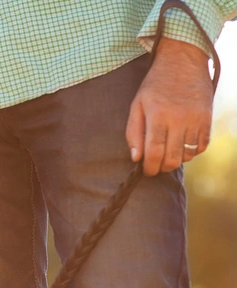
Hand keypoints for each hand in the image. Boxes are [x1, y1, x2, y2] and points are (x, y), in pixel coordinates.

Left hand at [126, 38, 213, 175]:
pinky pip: (202, 146)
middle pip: (172, 158)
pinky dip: (192, 152)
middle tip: (156, 166)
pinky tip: (182, 146)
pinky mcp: (207, 118)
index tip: (146, 171)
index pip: (154, 152)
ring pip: (188, 154)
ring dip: (177, 160)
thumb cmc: (155, 86)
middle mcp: (179, 119)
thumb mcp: (137, 105)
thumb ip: (134, 132)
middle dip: (162, 167)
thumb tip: (136, 158)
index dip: (149, 167)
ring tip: (168, 153)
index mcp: (158, 115)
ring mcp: (196, 119)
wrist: (182, 63)